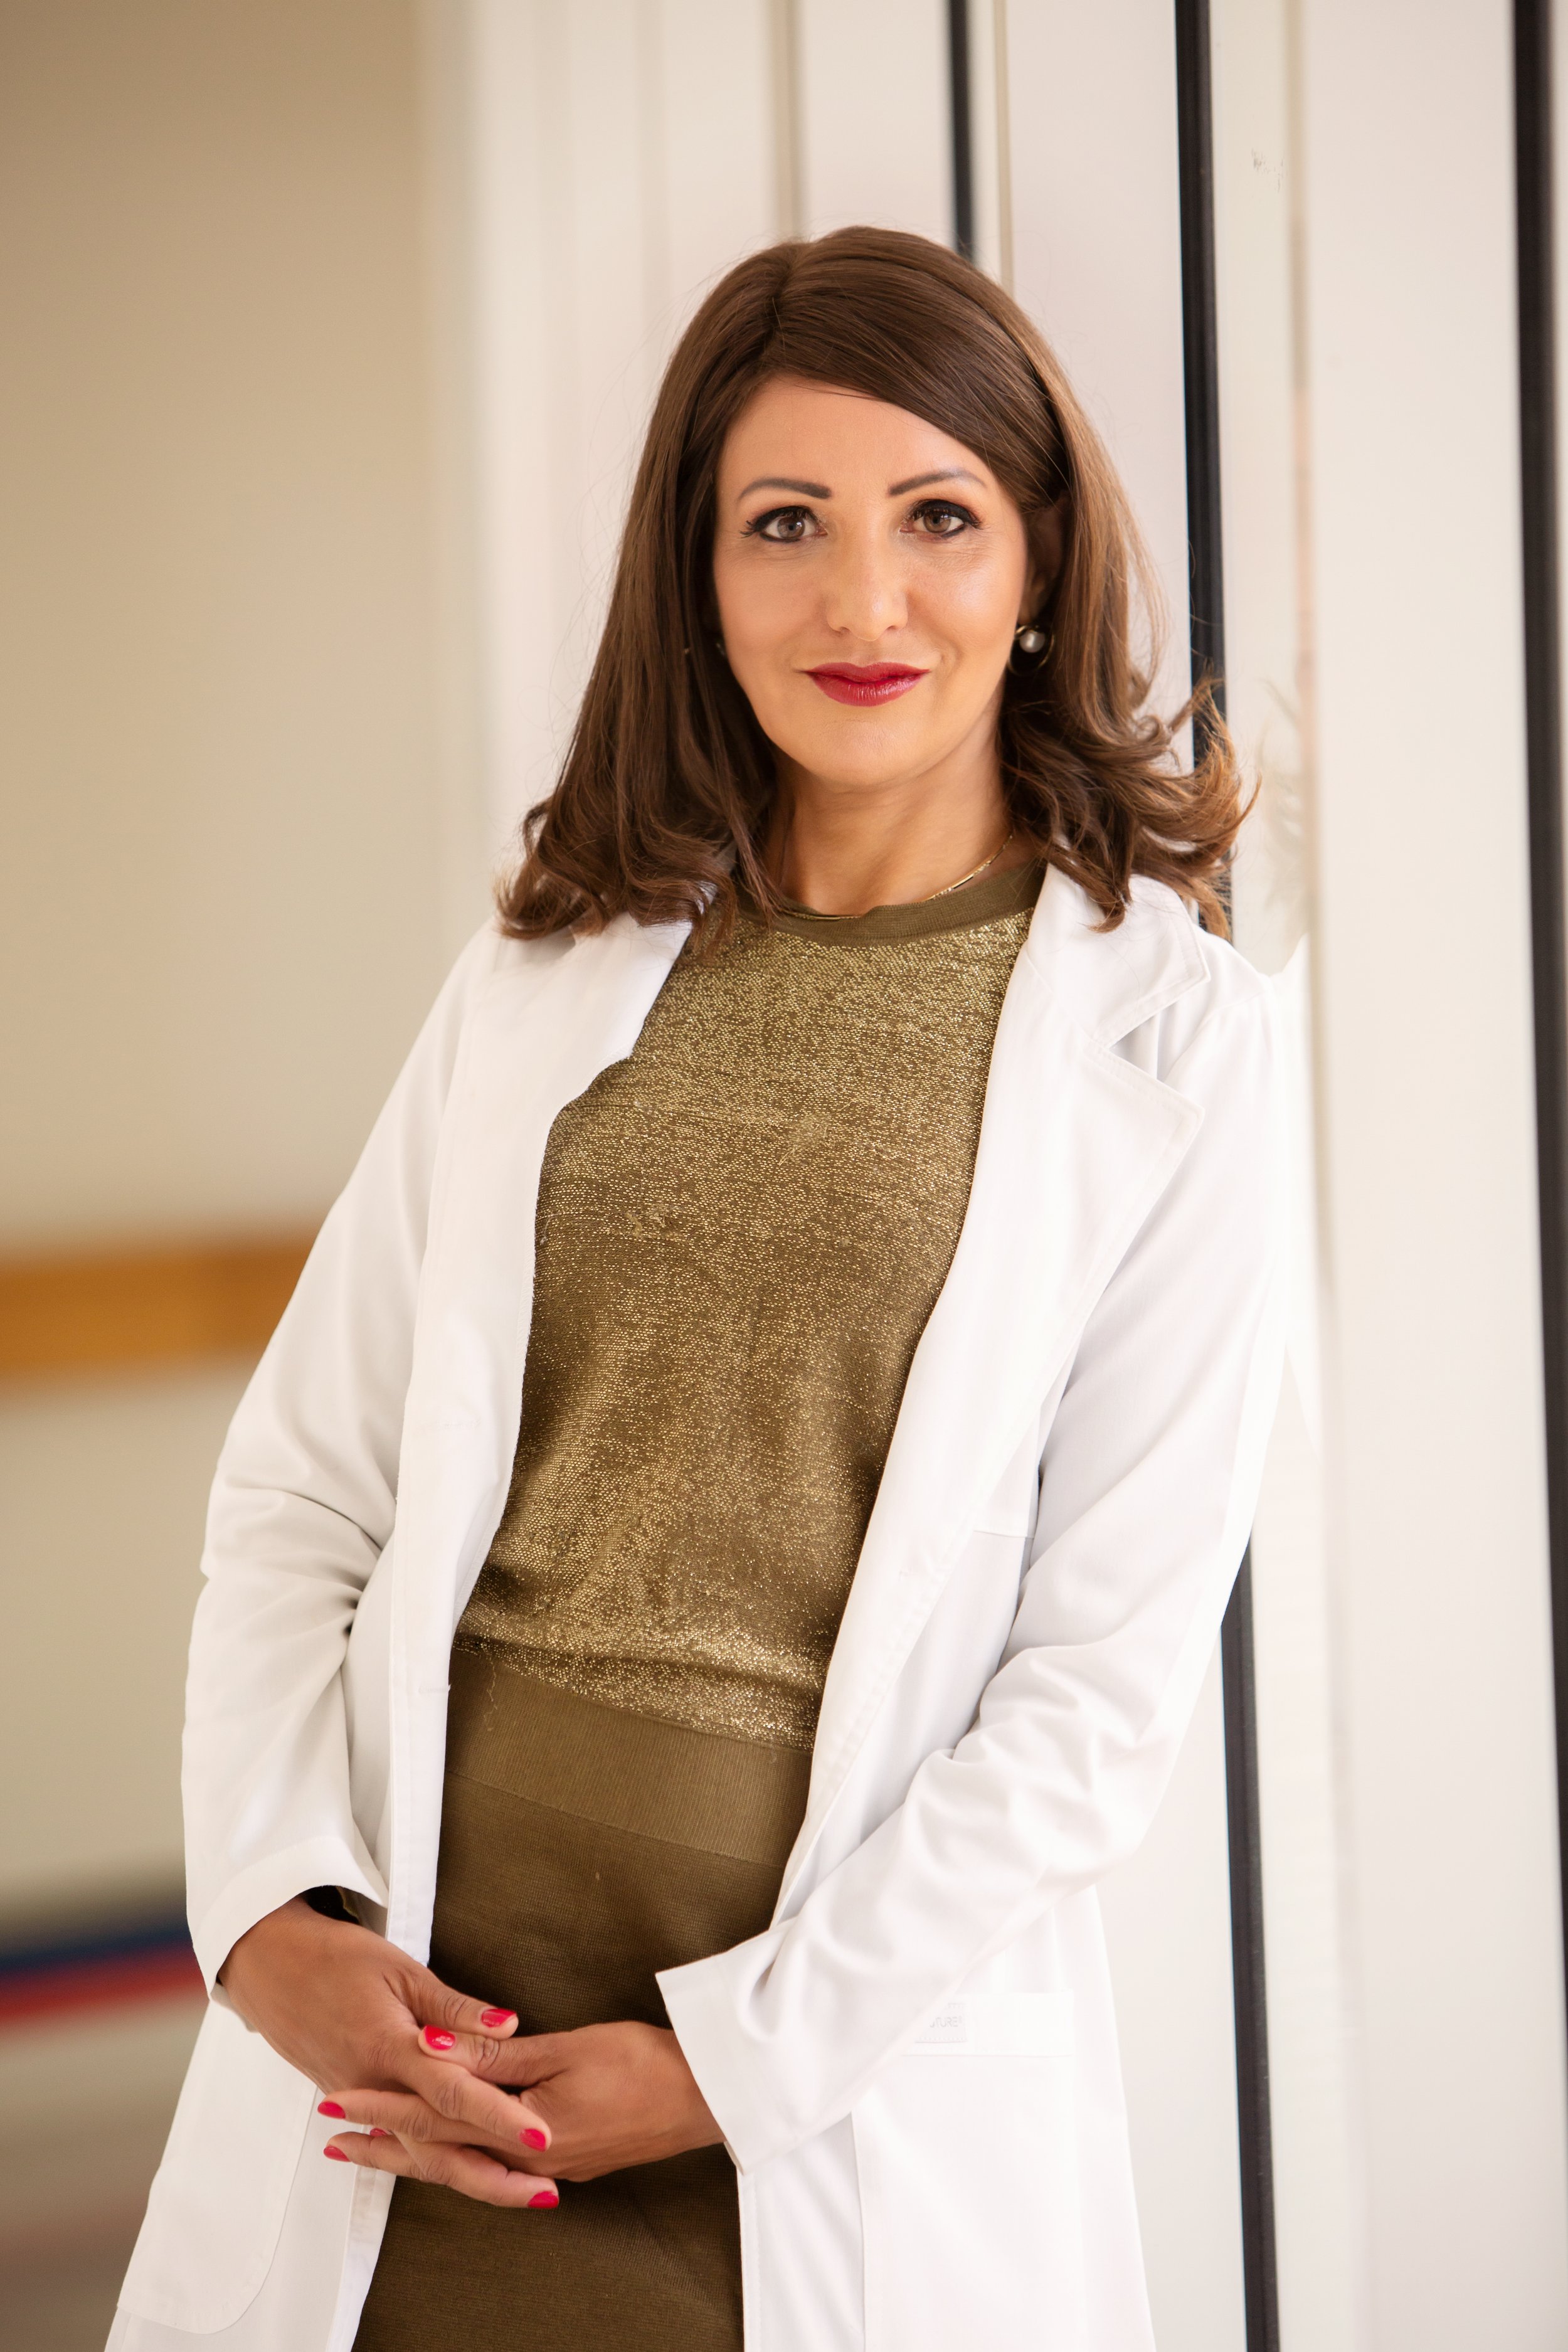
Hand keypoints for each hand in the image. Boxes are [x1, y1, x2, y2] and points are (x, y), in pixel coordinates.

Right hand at [219, 1897, 559, 2207]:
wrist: (270, 1967)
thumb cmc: (338, 1958)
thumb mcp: (401, 1970)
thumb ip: (454, 2007)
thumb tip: (510, 2025)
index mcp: (389, 2047)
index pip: (453, 2091)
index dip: (499, 2116)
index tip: (542, 2137)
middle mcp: (372, 2087)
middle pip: (437, 2145)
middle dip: (493, 2174)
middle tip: (546, 2192)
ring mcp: (357, 2101)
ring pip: (417, 2154)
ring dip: (468, 2176)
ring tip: (518, 2193)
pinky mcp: (349, 2103)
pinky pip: (394, 2143)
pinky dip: (428, 2163)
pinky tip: (462, 2177)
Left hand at [322, 2020, 721, 2186]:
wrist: (704, 2098)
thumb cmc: (644, 2064)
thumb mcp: (567, 2048)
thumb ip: (499, 2055)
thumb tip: (438, 2051)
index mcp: (521, 2128)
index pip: (435, 2115)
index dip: (383, 2105)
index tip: (339, 2099)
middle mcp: (526, 2157)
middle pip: (439, 2149)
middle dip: (383, 2142)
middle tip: (333, 2136)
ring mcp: (547, 2165)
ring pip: (463, 2162)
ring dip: (414, 2155)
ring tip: (374, 2148)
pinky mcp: (566, 2160)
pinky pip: (493, 2166)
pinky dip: (458, 2158)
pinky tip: (449, 2156)